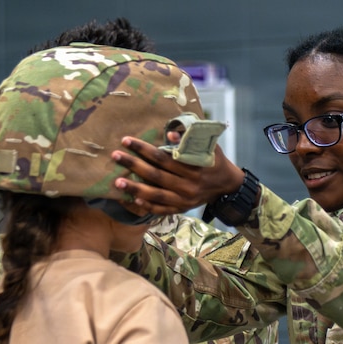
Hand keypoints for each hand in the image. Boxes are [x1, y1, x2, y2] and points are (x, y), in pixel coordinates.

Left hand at [110, 137, 244, 215]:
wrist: (227, 185)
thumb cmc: (214, 160)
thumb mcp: (208, 145)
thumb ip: (189, 139)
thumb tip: (170, 133)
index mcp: (193, 167)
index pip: (163, 157)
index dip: (144, 149)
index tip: (127, 140)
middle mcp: (188, 185)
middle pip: (156, 175)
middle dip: (134, 165)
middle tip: (115, 156)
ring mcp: (185, 200)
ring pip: (156, 195)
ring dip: (135, 188)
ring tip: (117, 183)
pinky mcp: (182, 209)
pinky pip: (163, 210)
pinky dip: (148, 206)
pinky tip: (133, 200)